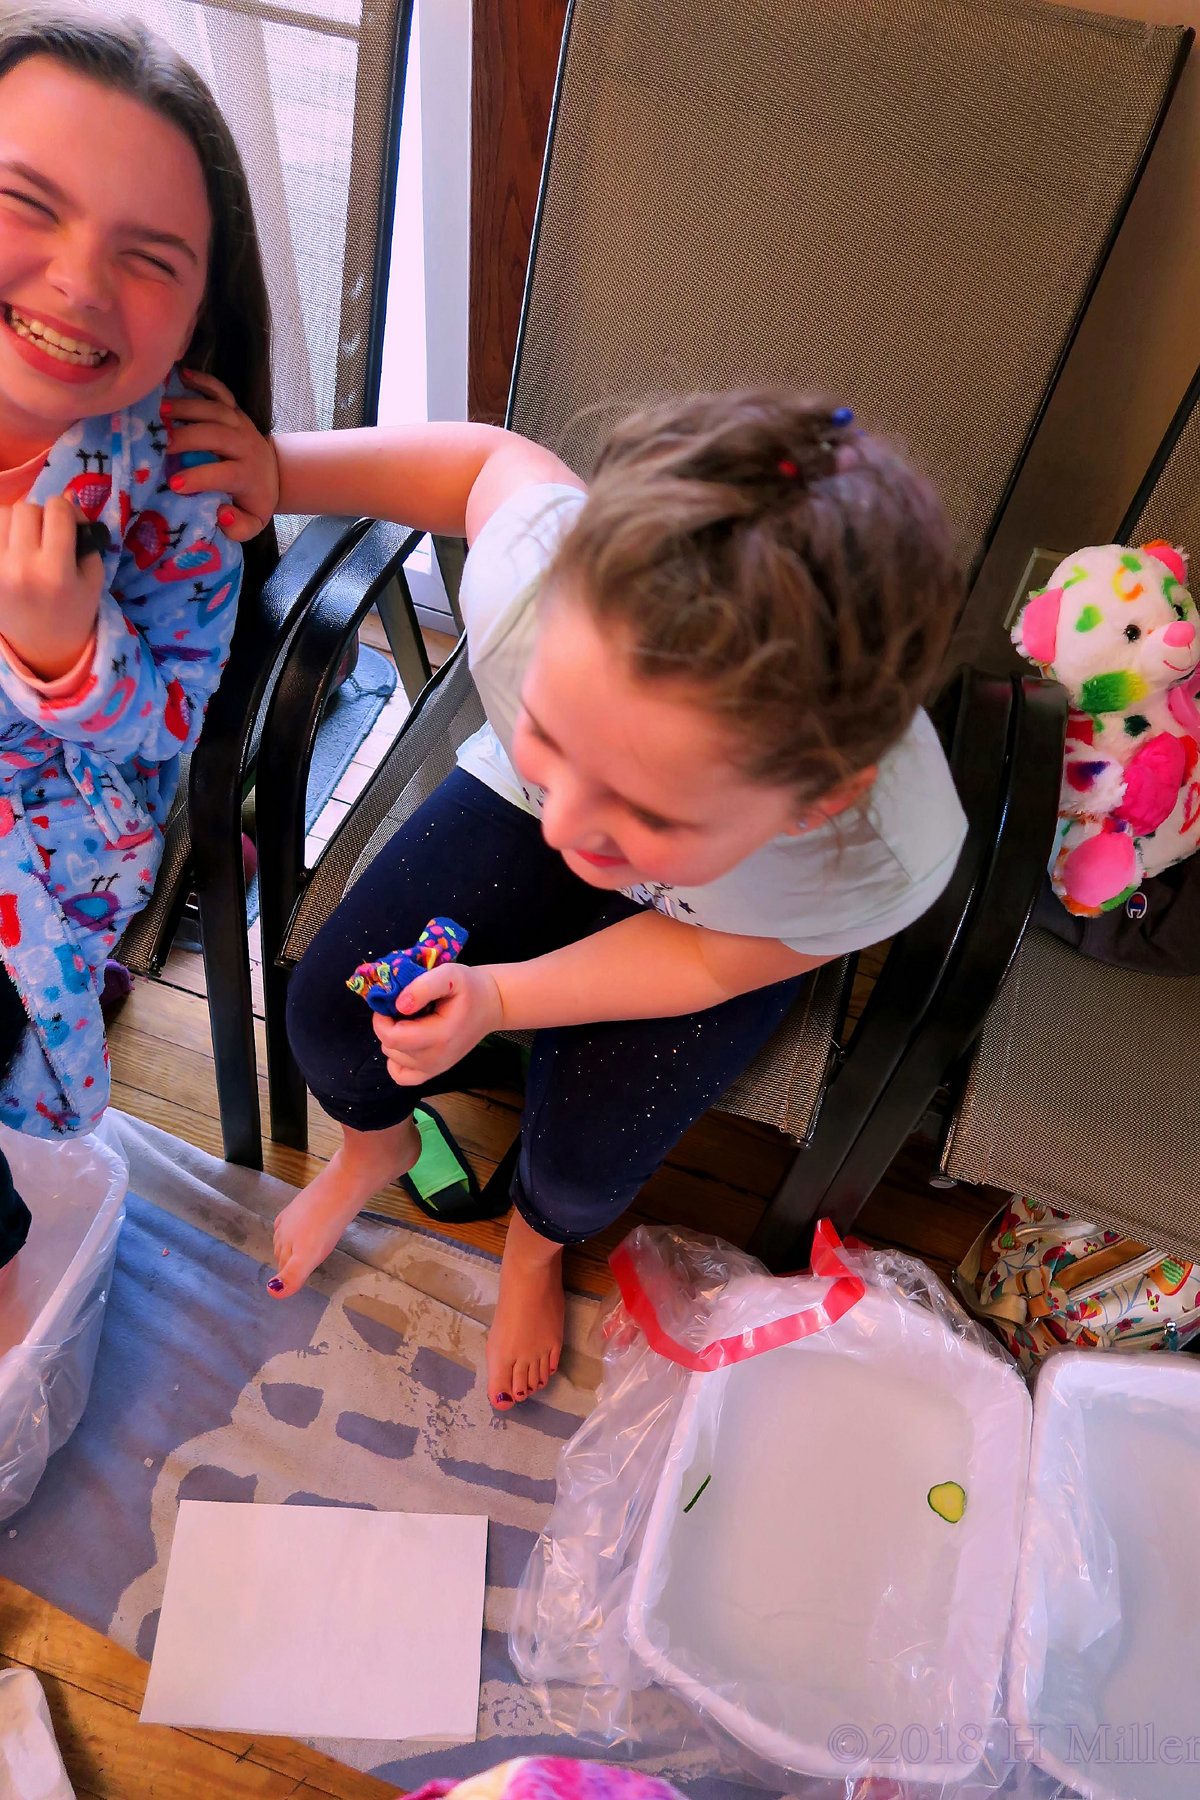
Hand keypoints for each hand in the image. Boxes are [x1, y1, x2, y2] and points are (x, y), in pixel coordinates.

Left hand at [0, 497, 102, 679]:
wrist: (43, 646)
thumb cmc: (74, 611)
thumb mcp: (93, 578)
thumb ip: (85, 538)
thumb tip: (67, 499)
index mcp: (54, 572)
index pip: (57, 510)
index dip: (67, 511)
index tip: (70, 526)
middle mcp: (21, 567)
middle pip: (26, 508)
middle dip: (40, 516)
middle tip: (47, 536)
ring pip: (1, 514)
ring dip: (16, 521)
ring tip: (25, 541)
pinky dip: (3, 534)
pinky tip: (12, 549)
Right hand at [162, 369, 278, 540]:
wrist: (274, 472)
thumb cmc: (253, 500)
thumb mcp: (252, 523)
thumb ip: (239, 528)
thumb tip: (222, 514)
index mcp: (249, 474)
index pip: (226, 473)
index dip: (200, 478)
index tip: (174, 484)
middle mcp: (246, 444)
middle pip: (218, 434)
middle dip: (189, 437)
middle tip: (160, 443)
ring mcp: (240, 423)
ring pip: (216, 409)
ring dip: (187, 407)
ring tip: (159, 412)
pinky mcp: (234, 409)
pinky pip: (220, 390)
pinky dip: (202, 380)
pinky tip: (180, 375)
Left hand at [373, 962, 502, 1084]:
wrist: (490, 1005)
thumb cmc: (470, 988)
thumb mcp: (450, 974)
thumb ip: (424, 986)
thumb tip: (400, 1005)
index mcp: (440, 1036)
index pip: (393, 1037)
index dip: (381, 1019)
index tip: (390, 1001)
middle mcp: (436, 1059)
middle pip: (390, 1047)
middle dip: (387, 1024)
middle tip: (402, 1007)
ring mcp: (434, 1069)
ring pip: (393, 1057)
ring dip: (393, 1037)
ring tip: (412, 1020)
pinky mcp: (433, 1072)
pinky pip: (401, 1075)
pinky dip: (396, 1060)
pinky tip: (406, 1042)